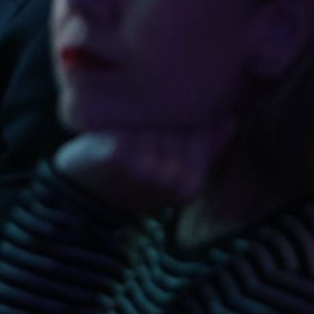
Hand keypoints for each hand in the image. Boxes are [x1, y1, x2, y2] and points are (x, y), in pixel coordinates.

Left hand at [54, 119, 235, 214]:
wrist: (83, 200)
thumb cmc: (131, 178)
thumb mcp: (172, 169)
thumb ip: (204, 146)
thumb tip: (231, 119)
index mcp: (192, 185)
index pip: (201, 128)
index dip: (179, 115)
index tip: (160, 118)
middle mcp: (173, 180)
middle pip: (177, 121)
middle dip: (157, 113)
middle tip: (137, 118)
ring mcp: (147, 170)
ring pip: (152, 118)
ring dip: (136, 115)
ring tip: (123, 125)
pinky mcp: (118, 156)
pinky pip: (127, 121)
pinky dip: (117, 120)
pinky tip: (108, 130)